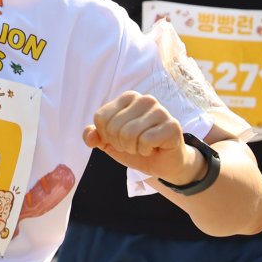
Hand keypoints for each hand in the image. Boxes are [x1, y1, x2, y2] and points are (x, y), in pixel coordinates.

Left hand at [84, 91, 204, 186]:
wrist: (165, 164)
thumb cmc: (137, 148)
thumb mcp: (111, 143)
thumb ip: (95, 137)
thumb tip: (89, 137)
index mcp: (128, 98)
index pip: (100, 117)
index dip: (105, 136)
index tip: (119, 140)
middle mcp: (144, 99)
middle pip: (114, 127)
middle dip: (120, 144)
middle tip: (133, 146)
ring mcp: (160, 111)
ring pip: (129, 134)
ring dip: (133, 148)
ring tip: (143, 147)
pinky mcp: (172, 125)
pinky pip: (146, 141)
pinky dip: (146, 151)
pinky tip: (154, 148)